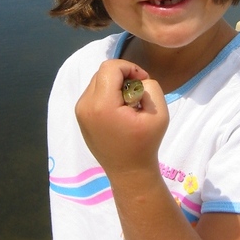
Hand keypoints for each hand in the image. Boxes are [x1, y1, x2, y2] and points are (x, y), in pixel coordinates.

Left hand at [75, 59, 168, 176]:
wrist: (129, 172)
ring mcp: (80, 111)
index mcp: (102, 105)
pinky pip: (94, 91)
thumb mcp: (159, 113)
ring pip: (98, 80)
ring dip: (115, 84)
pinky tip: (119, 110)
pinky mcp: (80, 115)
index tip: (143, 81)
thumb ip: (150, 86)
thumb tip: (136, 80)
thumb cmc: (145, 144)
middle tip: (137, 93)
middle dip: (123, 76)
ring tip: (128, 103)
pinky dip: (107, 93)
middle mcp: (85, 105)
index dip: (130, 68)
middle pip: (103, 72)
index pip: (111, 67)